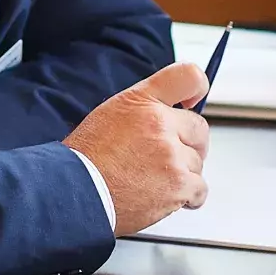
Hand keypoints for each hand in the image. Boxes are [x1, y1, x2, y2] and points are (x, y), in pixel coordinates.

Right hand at [65, 61, 210, 235]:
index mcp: (142, 101)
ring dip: (182, 174)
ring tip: (152, 181)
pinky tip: (164, 196)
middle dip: (189, 144)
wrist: (75, 193)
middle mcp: (161, 124)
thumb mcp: (111, 114)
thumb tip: (172, 114)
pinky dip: (187, 197)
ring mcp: (172, 155)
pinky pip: (200, 190)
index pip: (188, 76)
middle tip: (169, 157)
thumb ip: (145, 108)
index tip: (194, 100)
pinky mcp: (179, 185)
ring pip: (197, 162)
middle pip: (199, 128)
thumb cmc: (87, 159)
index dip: (197, 88)